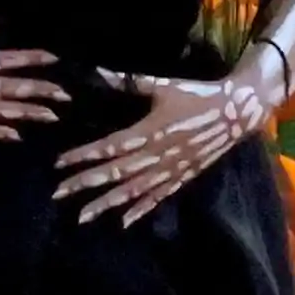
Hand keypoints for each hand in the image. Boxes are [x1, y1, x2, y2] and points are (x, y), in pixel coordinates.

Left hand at [51, 57, 282, 225]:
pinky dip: (140, 210)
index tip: (59, 163)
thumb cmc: (196, 94)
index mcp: (150, 130)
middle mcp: (158, 154)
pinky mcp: (183, 178)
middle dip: (86, 184)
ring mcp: (171, 170)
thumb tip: (98, 72)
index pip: (110, 147)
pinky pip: (158, 198)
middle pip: (116, 174)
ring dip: (106, 203)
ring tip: (82, 216)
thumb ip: (129, 82)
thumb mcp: (163, 84)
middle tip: (58, 194)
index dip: (83, 156)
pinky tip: (123, 222)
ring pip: (133, 191)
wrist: (237, 112)